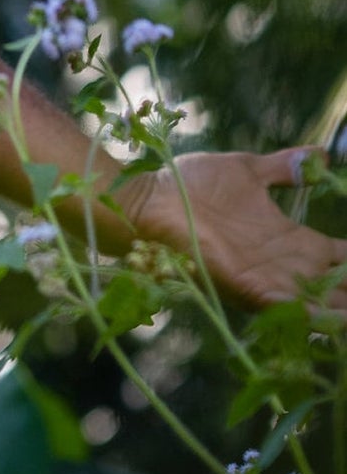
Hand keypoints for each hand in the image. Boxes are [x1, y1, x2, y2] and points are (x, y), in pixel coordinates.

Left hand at [118, 150, 346, 309]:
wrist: (147, 197)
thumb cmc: (189, 185)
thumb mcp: (247, 170)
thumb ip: (284, 167)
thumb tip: (322, 153)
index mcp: (290, 240)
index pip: (343, 258)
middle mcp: (286, 265)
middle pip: (340, 287)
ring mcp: (269, 279)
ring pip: (325, 306)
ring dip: (344, 310)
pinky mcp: (249, 287)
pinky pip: (293, 310)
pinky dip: (321, 319)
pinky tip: (339, 320)